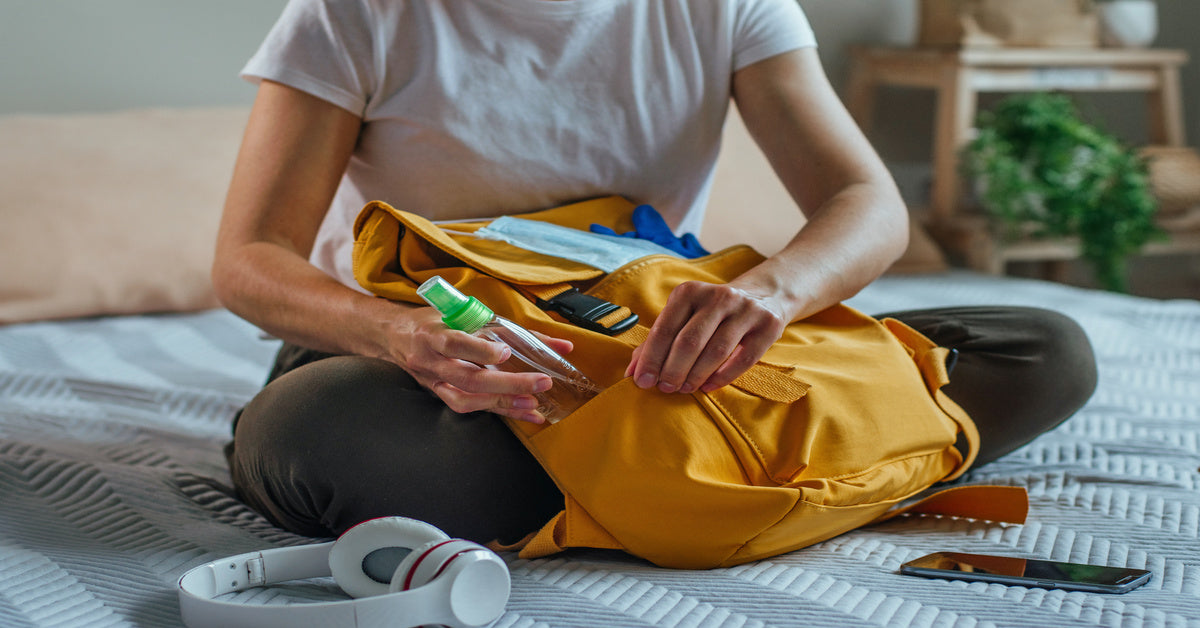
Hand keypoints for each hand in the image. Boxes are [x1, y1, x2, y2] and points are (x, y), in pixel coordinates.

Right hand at [390, 307, 573, 422]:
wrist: (394, 335)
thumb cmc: (435, 320)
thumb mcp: (465, 314)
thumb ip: (511, 329)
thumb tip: (561, 345)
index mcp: (434, 333)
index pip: (455, 343)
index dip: (479, 350)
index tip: (504, 353)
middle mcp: (431, 360)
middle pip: (468, 378)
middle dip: (507, 383)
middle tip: (540, 383)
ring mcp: (433, 381)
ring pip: (465, 399)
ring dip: (502, 404)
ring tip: (533, 404)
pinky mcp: (438, 394)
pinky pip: (467, 407)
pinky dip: (497, 411)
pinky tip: (522, 412)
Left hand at [627, 281, 786, 393]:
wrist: (763, 296)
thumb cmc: (711, 313)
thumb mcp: (684, 316)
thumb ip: (657, 341)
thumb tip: (632, 372)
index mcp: (690, 292)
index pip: (665, 328)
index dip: (651, 358)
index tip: (642, 381)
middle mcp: (718, 297)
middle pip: (689, 341)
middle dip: (673, 370)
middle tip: (665, 388)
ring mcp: (746, 310)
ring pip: (716, 351)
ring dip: (696, 375)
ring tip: (685, 389)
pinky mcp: (768, 326)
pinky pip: (743, 359)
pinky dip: (722, 377)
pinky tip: (708, 386)